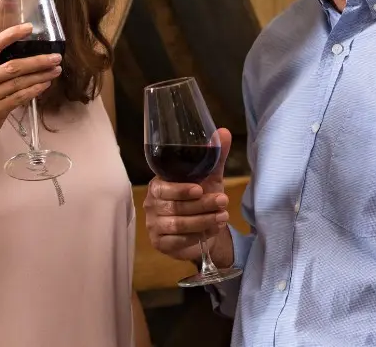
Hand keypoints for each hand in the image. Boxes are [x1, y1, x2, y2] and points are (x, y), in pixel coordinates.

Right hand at [0, 23, 62, 156]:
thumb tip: (21, 60)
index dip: (12, 34)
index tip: (29, 27)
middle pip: (13, 65)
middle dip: (38, 60)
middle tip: (56, 57)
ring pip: (20, 82)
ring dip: (41, 75)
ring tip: (56, 70)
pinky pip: (20, 97)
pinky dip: (35, 90)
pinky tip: (45, 85)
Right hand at [144, 128, 233, 264]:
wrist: (202, 230)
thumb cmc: (201, 200)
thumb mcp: (210, 178)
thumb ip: (214, 157)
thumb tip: (223, 132)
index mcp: (159, 185)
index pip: (163, 188)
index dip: (180, 189)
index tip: (200, 189)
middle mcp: (152, 204)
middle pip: (175, 207)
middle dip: (202, 205)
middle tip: (223, 201)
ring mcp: (154, 225)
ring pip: (178, 224)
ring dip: (203, 221)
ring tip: (222, 217)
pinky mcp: (160, 243)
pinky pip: (177, 241)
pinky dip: (197, 236)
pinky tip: (211, 231)